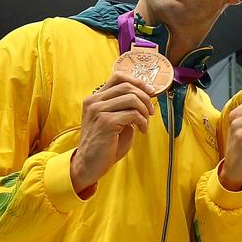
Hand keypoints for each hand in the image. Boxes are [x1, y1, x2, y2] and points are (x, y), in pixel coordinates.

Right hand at [71, 72, 155, 192]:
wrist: (89, 164)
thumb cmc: (105, 144)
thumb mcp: (114, 120)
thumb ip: (124, 107)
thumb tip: (146, 95)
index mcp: (95, 98)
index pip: (118, 77)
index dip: (138, 81)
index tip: (150, 91)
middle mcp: (94, 101)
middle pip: (127, 86)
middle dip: (145, 98)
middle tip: (151, 112)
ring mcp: (98, 110)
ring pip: (132, 98)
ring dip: (145, 111)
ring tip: (145, 123)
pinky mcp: (105, 122)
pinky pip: (133, 114)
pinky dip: (142, 121)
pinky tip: (142, 130)